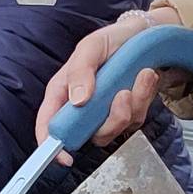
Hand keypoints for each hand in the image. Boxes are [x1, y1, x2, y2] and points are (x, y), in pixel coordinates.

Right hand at [36, 6, 186, 165]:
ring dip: (133, 103)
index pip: (48, 124)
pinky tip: (144, 77)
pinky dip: (144, 98)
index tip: (65, 156)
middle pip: (89, 134)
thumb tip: (77, 100)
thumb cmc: (111, 40)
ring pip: (116, 128)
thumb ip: (81, 71)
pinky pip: (136, 118)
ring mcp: (105, 112)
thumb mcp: (91, 47)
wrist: (141, 37)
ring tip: (140, 75)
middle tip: (122, 93)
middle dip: (111, 119)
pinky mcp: (126, 112)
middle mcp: (82, 107)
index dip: (51, 144)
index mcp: (63, 92)